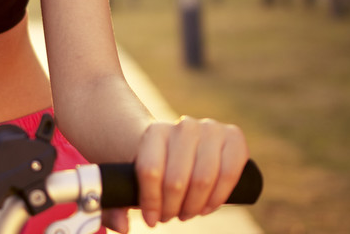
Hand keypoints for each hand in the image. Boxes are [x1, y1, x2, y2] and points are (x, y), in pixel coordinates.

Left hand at [132, 116, 248, 228]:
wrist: (181, 144)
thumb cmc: (155, 167)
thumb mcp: (132, 180)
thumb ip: (116, 205)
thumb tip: (122, 227)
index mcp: (155, 132)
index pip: (150, 170)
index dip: (151, 201)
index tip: (151, 218)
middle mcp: (183, 126)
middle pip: (176, 179)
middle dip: (172, 208)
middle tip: (170, 216)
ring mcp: (210, 129)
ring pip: (203, 179)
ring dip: (194, 206)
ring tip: (186, 213)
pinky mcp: (233, 136)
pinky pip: (230, 173)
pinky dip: (218, 197)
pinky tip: (208, 207)